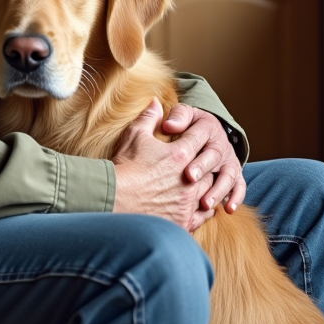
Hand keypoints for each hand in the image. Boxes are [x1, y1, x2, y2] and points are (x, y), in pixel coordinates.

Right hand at [111, 99, 216, 232]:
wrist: (113, 201)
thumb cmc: (123, 168)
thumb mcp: (134, 136)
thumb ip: (149, 117)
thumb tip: (156, 101)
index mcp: (180, 155)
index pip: (200, 138)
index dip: (199, 133)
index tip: (197, 134)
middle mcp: (189, 179)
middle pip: (209, 166)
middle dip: (206, 161)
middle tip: (204, 159)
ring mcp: (187, 202)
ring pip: (210, 190)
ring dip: (208, 185)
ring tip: (205, 182)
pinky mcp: (183, 221)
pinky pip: (204, 214)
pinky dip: (206, 208)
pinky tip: (203, 205)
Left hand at [161, 103, 245, 214]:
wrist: (207, 134)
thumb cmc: (189, 126)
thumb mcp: (184, 115)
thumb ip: (178, 116)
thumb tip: (168, 125)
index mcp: (208, 127)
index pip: (202, 135)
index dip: (192, 148)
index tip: (183, 165)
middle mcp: (221, 145)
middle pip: (214, 156)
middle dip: (202, 168)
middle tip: (190, 179)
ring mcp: (229, 161)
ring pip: (228, 175)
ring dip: (218, 190)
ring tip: (206, 203)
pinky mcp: (235, 174)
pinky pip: (239, 186)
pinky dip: (236, 198)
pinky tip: (228, 209)